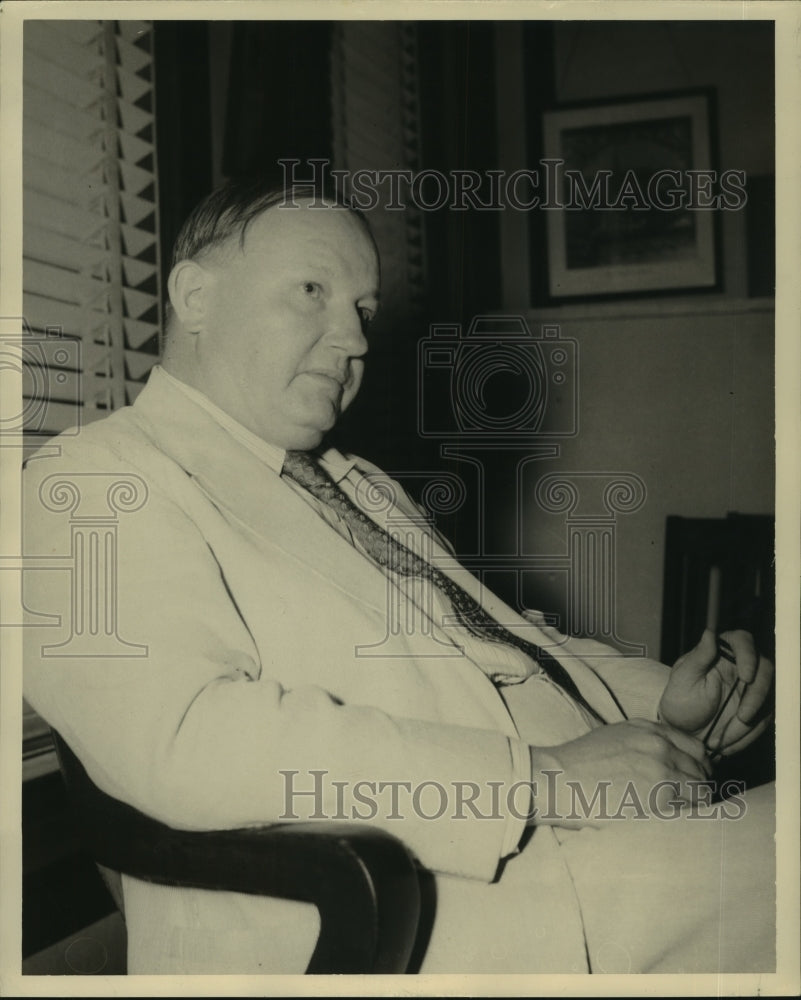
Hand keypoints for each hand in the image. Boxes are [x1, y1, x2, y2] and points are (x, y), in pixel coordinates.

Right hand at [527, 719, 711, 828]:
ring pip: (701, 793)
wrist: (558, 780)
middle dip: (699, 787)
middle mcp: (660, 747)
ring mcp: (662, 773)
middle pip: (702, 771)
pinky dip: (689, 820)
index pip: (696, 749)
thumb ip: (645, 742)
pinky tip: (675, 827)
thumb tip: (667, 760)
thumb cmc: (579, 763)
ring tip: (680, 819)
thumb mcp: (615, 736)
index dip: (698, 767)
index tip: (693, 781)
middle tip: (688, 804)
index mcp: (649, 731)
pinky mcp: (658, 801)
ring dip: (695, 806)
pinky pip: (691, 813)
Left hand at [658, 629, 773, 755]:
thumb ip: (699, 656)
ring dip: (754, 718)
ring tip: (726, 735)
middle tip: (743, 715)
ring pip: (771, 695)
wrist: (685, 730)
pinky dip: (751, 733)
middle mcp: (742, 665)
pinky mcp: (759, 708)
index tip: (746, 677)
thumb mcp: (684, 679)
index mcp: (721, 651)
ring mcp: (753, 687)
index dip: (749, 656)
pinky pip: (766, 718)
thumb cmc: (680, 699)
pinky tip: (729, 742)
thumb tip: (709, 632)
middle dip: (758, 694)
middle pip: (766, 668)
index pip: (743, 641)